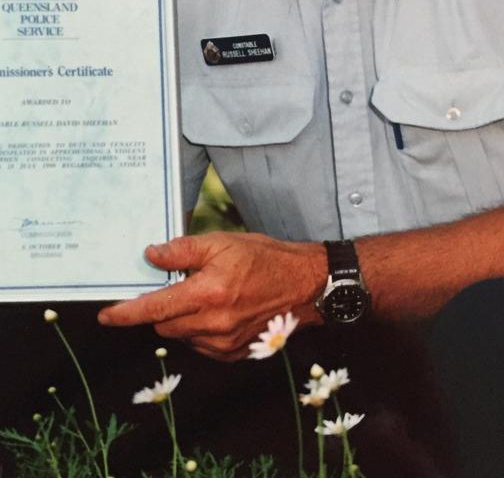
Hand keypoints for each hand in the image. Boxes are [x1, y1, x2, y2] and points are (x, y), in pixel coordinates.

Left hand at [97, 231, 326, 360]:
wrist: (304, 285)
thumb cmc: (264, 258)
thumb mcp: (222, 243)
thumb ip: (183, 250)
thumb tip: (151, 256)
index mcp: (208, 294)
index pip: (155, 308)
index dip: (126, 313)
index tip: (105, 316)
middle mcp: (213, 324)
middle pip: (164, 325)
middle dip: (163, 308)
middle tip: (181, 285)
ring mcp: (224, 344)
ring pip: (182, 335)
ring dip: (183, 318)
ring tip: (208, 294)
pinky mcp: (233, 354)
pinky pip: (201, 344)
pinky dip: (200, 329)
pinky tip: (220, 310)